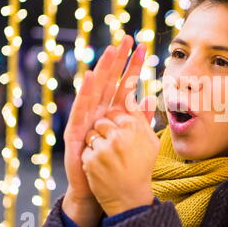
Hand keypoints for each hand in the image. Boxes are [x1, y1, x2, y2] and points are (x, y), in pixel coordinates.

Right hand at [62, 35, 146, 226]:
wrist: (93, 187)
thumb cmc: (110, 161)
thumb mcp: (129, 137)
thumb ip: (139, 119)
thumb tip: (152, 98)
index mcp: (112, 112)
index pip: (124, 85)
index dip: (133, 67)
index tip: (144, 48)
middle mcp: (98, 111)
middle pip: (110, 81)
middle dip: (118, 60)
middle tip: (127, 38)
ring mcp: (86, 119)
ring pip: (96, 90)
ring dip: (104, 69)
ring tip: (111, 51)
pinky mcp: (75, 130)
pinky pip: (81, 109)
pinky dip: (86, 92)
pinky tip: (92, 76)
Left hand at [82, 91, 159, 216]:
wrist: (130, 196)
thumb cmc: (141, 165)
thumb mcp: (149, 140)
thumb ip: (142, 116)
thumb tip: (140, 96)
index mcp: (134, 127)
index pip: (116, 111)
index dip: (116, 122)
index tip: (121, 134)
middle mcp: (119, 136)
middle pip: (101, 121)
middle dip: (105, 131)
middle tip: (115, 148)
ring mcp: (104, 149)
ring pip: (91, 134)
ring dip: (97, 143)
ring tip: (109, 158)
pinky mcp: (91, 161)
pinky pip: (86, 149)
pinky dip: (91, 157)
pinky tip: (102, 167)